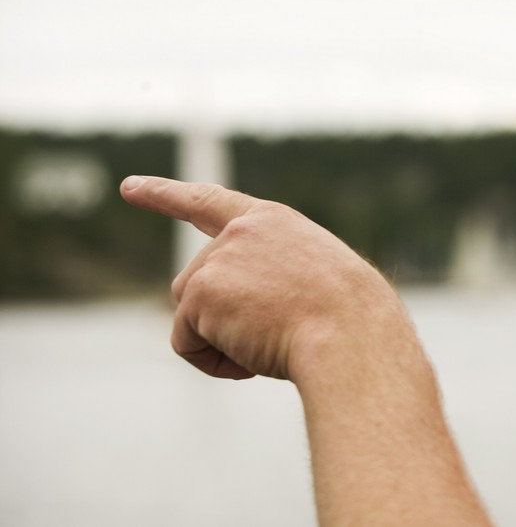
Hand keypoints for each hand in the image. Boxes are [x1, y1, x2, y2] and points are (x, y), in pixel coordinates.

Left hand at [120, 175, 401, 382]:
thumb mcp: (316, 283)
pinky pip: (187, 343)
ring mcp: (218, 257)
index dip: (165, 195)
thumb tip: (229, 320)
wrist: (351, 335)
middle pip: (198, 285)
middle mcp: (240, 231)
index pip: (210, 203)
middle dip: (222, 320)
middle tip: (280, 334)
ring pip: (192, 315)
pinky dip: (213, 362)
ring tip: (274, 342)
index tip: (128, 187)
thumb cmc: (349, 322)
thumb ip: (269, 280)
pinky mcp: (200, 291)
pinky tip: (252, 358)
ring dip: (222, 341)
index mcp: (274, 223)